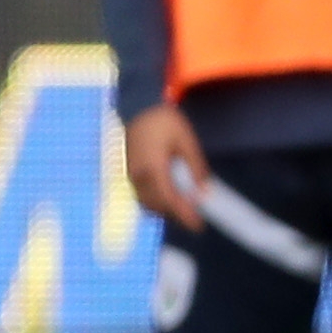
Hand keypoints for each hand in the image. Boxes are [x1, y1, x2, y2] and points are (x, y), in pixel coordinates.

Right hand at [124, 103, 205, 230]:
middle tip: (194, 218)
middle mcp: (139, 174)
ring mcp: (131, 172)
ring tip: (183, 208)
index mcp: (154, 168)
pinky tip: (168, 196)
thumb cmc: (165, 121)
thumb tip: (203, 191)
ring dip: (164, 208)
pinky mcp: (128, 169)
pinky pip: (141, 192)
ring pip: (146, 201)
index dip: (184, 215)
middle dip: (175, 214)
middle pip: (157, 204)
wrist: (138, 106)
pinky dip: (154, 199)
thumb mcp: (187, 142)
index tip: (197, 227)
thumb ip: (196, 168)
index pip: (170, 200)